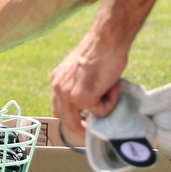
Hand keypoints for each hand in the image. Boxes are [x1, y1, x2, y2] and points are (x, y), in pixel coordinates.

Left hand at [48, 30, 128, 145]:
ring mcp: (69, 94)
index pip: (58, 108)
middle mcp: (58, 87)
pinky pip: (101, 111)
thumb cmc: (101, 52)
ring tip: (110, 89)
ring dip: (101, 110)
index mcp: (57, 80)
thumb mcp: (82, 72)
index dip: (71, 118)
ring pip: (84, 119)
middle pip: (66, 120)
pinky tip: (112, 84)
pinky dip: (111, 101)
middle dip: (80, 128)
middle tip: (93, 131)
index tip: (83, 123)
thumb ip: (80, 88)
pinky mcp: (83, 97)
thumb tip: (90, 107)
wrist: (106, 40)